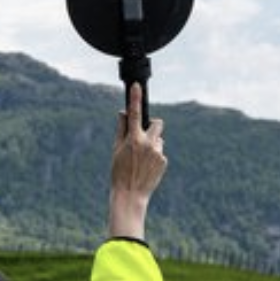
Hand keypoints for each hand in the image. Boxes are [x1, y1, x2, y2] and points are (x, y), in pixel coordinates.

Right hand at [109, 83, 167, 238]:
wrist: (130, 194)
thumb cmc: (119, 172)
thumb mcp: (116, 149)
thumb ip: (121, 129)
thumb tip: (123, 113)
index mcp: (133, 139)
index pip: (134, 114)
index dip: (135, 98)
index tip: (137, 85)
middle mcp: (147, 144)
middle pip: (158, 123)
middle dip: (153, 125)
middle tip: (144, 134)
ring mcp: (157, 153)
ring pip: (159, 139)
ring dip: (152, 144)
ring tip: (141, 160)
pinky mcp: (163, 161)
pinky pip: (160, 152)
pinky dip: (155, 156)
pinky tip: (146, 167)